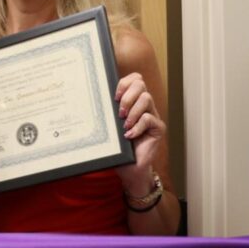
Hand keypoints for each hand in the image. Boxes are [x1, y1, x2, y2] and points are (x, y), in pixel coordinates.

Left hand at [114, 72, 165, 190]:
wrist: (129, 168)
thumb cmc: (117, 146)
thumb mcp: (109, 125)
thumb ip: (107, 111)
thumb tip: (90, 97)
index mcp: (133, 101)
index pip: (134, 79)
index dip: (125, 83)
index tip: (114, 96)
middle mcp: (144, 106)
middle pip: (141, 84)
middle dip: (128, 95)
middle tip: (119, 112)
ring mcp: (153, 116)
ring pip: (146, 98)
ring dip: (132, 111)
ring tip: (124, 124)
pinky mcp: (158, 128)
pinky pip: (149, 119)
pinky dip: (137, 127)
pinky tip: (129, 136)